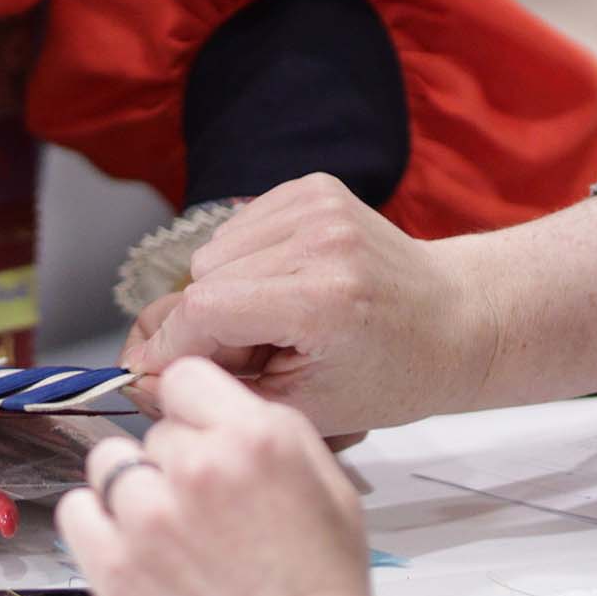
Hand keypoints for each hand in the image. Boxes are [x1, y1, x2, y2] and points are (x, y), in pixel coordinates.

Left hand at [57, 357, 376, 595]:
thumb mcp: (330, 491)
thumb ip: (273, 435)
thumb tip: (225, 411)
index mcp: (256, 440)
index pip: (186, 378)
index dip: (192, 409)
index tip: (194, 433)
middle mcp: (198, 468)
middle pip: (154, 431)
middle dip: (174, 463)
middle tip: (202, 512)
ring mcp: (148, 517)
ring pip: (109, 465)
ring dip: (132, 491)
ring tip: (166, 535)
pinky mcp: (113, 565)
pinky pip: (77, 510)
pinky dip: (96, 525)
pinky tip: (130, 549)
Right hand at [121, 173, 484, 434]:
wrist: (456, 319)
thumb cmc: (392, 373)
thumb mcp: (308, 408)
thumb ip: (222, 392)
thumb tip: (140, 376)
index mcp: (323, 299)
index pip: (204, 309)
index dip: (171, 347)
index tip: (161, 375)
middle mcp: (319, 240)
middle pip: (203, 279)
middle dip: (205, 325)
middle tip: (247, 356)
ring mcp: (317, 205)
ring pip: (214, 251)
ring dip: (226, 291)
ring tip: (275, 321)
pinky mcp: (314, 187)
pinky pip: (239, 227)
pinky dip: (247, 261)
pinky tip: (287, 286)